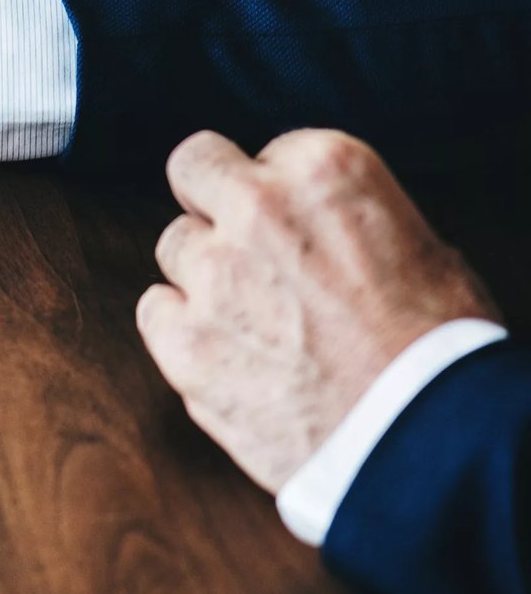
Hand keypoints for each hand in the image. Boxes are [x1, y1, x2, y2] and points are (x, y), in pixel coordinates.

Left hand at [138, 129, 497, 492]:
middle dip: (213, 201)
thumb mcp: (418, 244)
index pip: (264, 153)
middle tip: (244, 247)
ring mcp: (212, 273)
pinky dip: (181, 330)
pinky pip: (154, 311)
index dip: (281, 195)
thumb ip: (340, 216)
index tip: (300, 231)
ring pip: (174, 246)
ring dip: (203, 275)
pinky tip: (229, 356)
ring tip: (258, 321)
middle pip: (194, 169)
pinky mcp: (183, 340)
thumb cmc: (438, 349)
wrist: (423, 440)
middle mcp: (257, 207)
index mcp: (324, 169)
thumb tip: (308, 222)